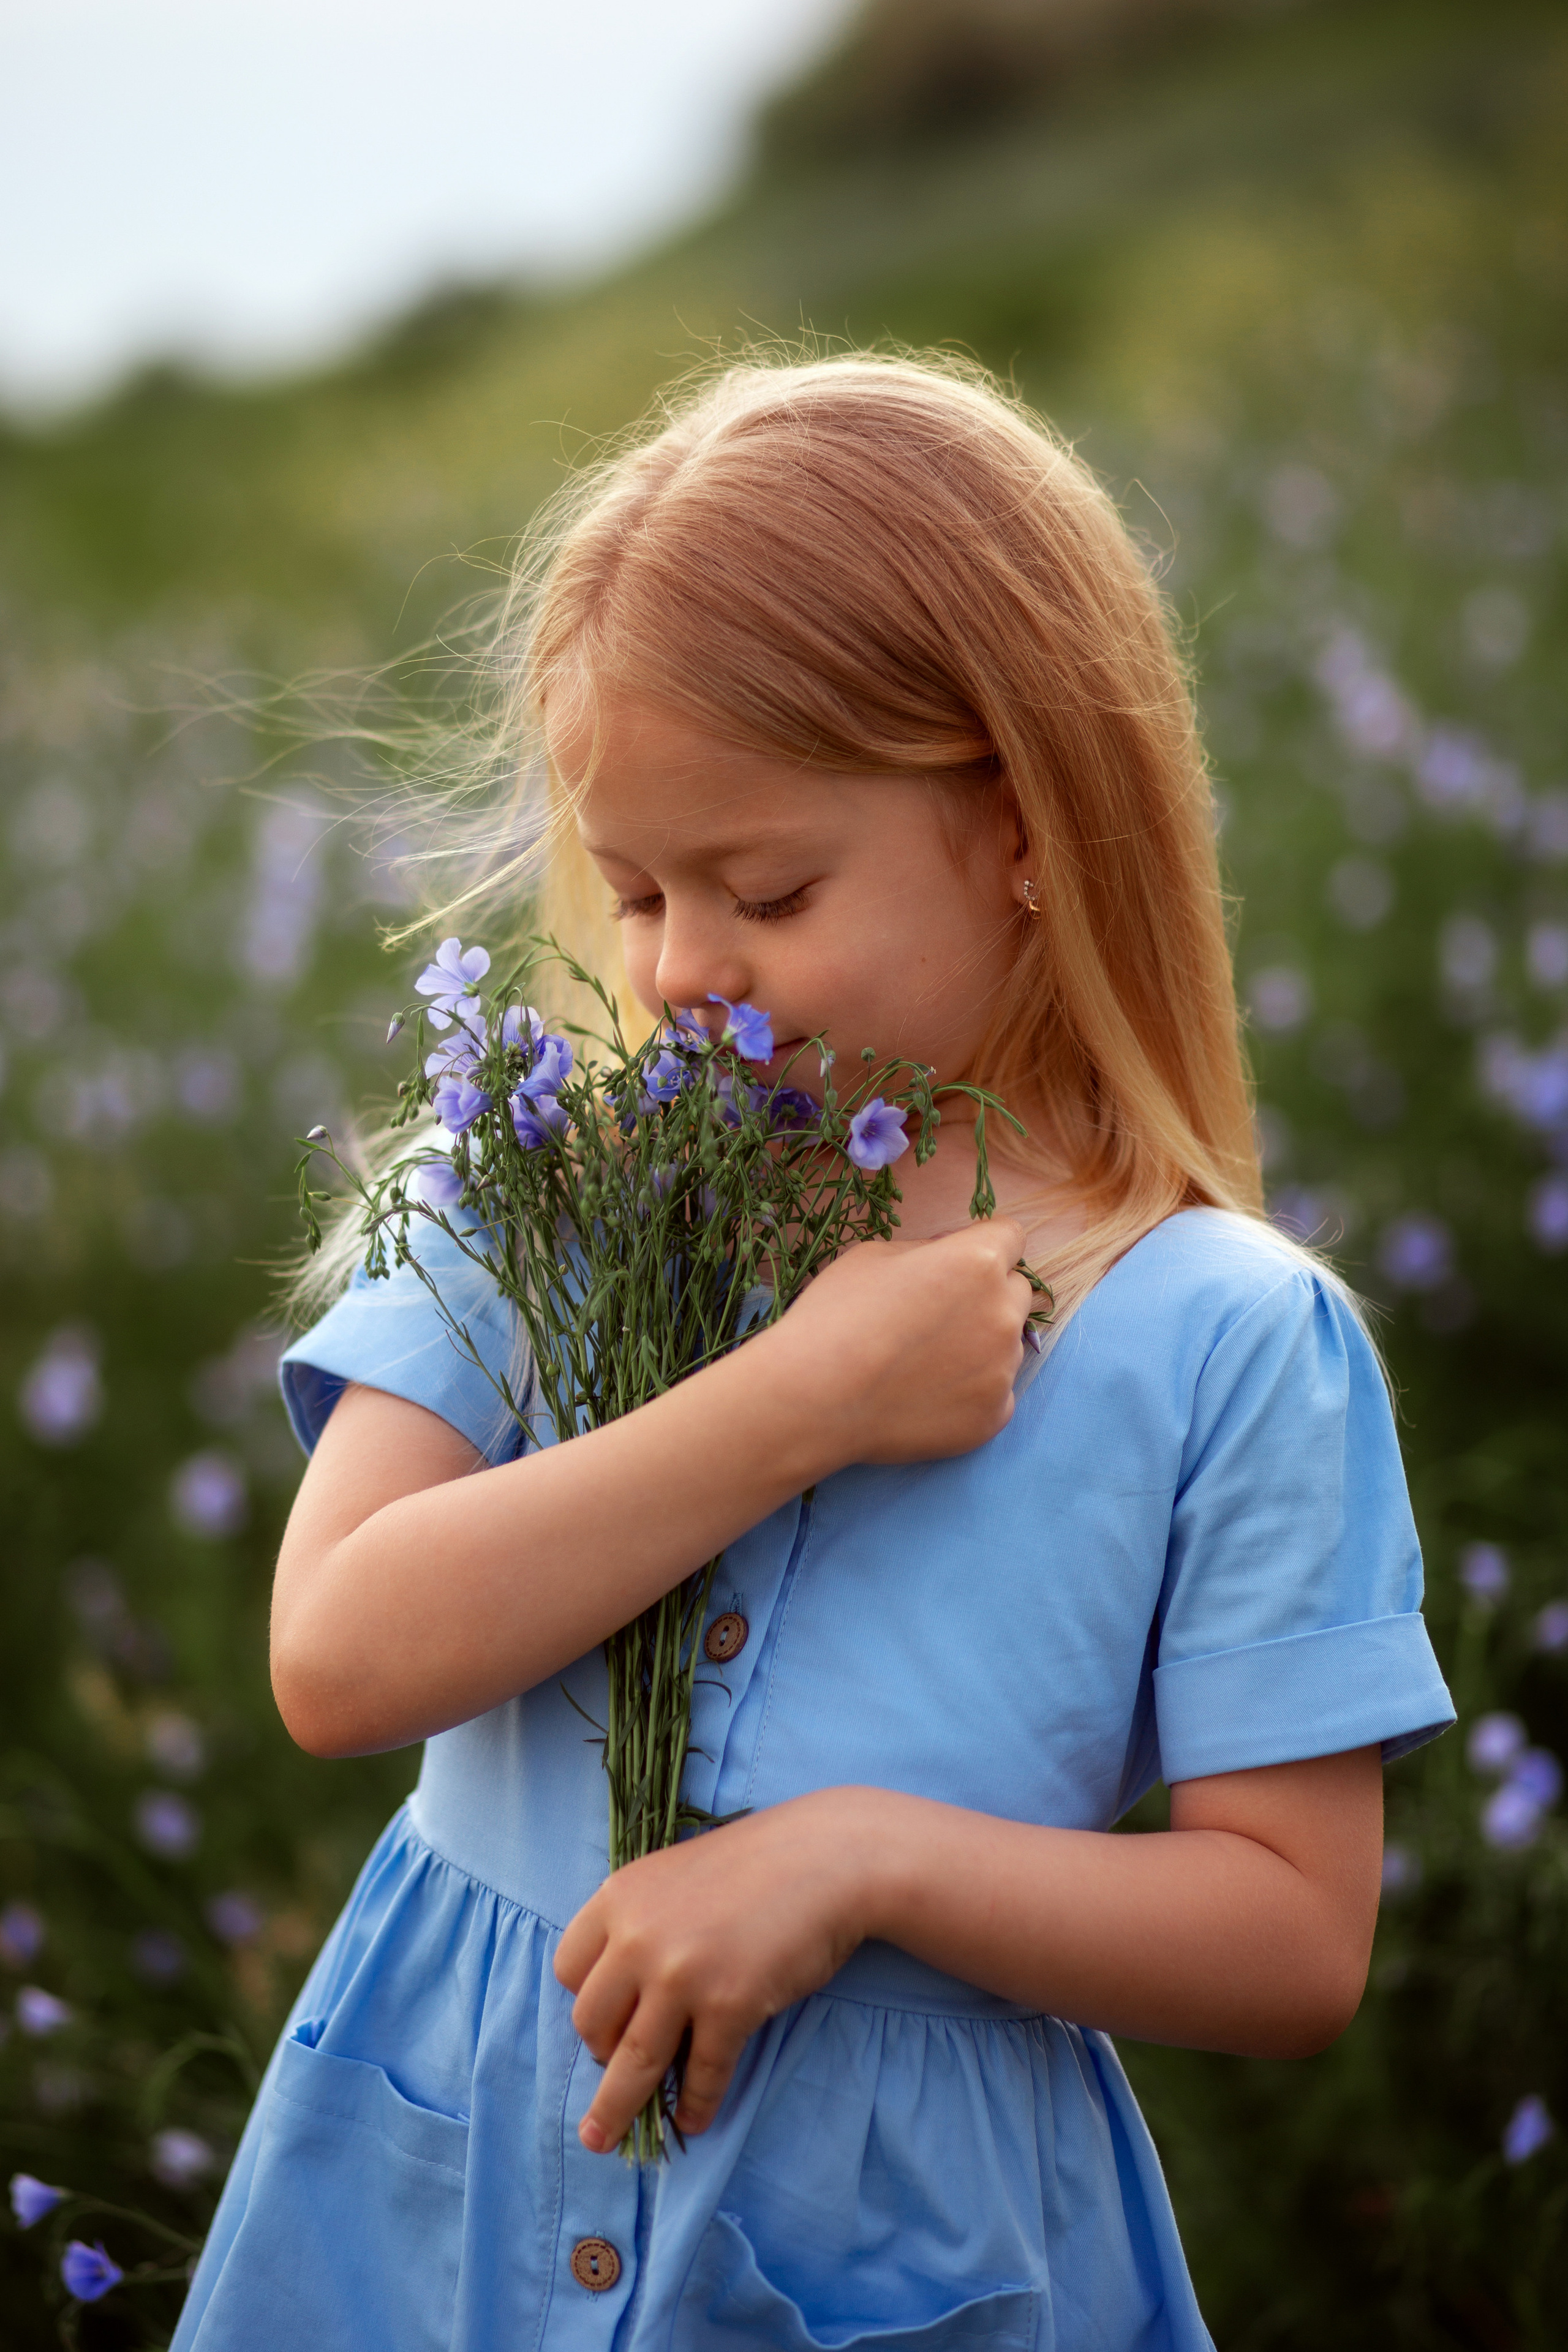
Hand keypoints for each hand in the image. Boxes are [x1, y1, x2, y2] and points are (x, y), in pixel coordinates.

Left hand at [553, 1790, 881, 2151]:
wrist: (827, 1858)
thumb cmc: (757, 1864)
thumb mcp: (676, 1876)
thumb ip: (643, 1921)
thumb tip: (626, 1994)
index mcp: (620, 1897)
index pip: (568, 1968)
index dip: (584, 2000)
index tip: (604, 2021)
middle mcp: (638, 1937)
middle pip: (591, 2022)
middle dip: (601, 2057)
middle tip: (618, 2072)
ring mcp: (682, 1975)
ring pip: (633, 2062)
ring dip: (618, 2109)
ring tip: (606, 2139)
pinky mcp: (728, 2006)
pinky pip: (702, 2074)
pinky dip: (696, 2104)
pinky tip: (694, 2119)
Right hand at [759, 1216, 1032, 1466]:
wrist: (814, 1398)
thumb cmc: (836, 1316)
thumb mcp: (874, 1256)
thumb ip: (928, 1251)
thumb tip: (949, 1257)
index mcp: (978, 1262)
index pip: (1010, 1236)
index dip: (982, 1245)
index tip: (957, 1262)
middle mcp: (1003, 1313)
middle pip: (1015, 1291)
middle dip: (987, 1294)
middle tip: (937, 1315)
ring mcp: (1003, 1369)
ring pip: (1006, 1345)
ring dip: (979, 1345)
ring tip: (923, 1363)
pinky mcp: (995, 1416)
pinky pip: (995, 1393)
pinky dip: (970, 1392)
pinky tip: (926, 1396)